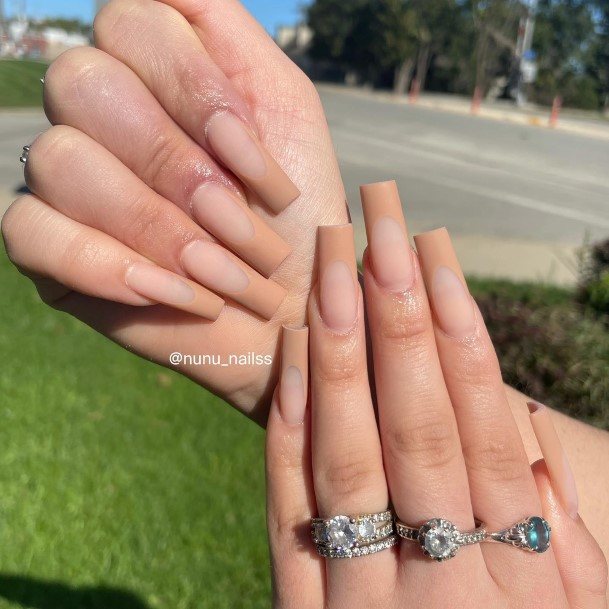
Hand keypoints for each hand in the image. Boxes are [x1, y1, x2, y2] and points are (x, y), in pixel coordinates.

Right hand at [1, 0, 347, 422]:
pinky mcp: (49, 247)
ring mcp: (66, 179)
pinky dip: (111, 268)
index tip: (262, 168)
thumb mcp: (285, 109)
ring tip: (223, 275)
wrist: (293, 305)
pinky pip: (30, 232)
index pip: (131, 21)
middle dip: (180, 170)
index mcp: (153, 70)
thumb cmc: (295, 212)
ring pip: (59, 159)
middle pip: (84, 85)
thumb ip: (226, 32)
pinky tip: (176, 294)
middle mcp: (98, 114)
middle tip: (245, 231)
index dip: (199, 93)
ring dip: (159, 228)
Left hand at [266, 182, 606, 607]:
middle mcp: (446, 578)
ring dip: (342, 346)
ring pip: (352, 450)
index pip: (487, 422)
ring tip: (332, 259)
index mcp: (528, 574)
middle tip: (378, 219)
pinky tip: (292, 348)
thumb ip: (566, 537)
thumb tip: (534, 440)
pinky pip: (294, 508)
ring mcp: (366, 596)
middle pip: (417, 418)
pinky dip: (290, 422)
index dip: (459, 330)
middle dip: (396, 310)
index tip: (437, 253)